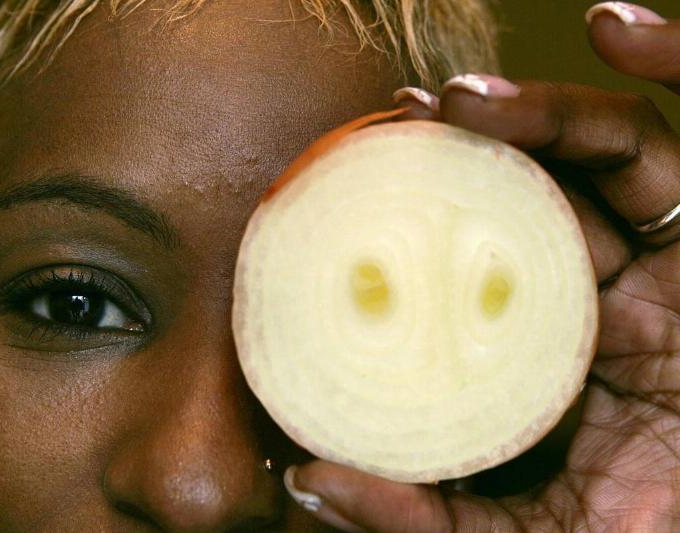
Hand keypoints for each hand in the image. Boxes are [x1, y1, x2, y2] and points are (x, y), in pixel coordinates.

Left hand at [286, 3, 679, 530]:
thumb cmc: (640, 531)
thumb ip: (419, 514)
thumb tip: (305, 478)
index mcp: (546, 341)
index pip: (478, 254)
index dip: (421, 212)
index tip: (352, 182)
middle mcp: (607, 288)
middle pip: (538, 188)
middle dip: (474, 142)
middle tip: (401, 120)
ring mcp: (671, 260)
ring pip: (609, 152)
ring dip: (541, 108)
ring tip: (463, 99)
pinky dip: (679, 59)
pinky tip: (620, 29)